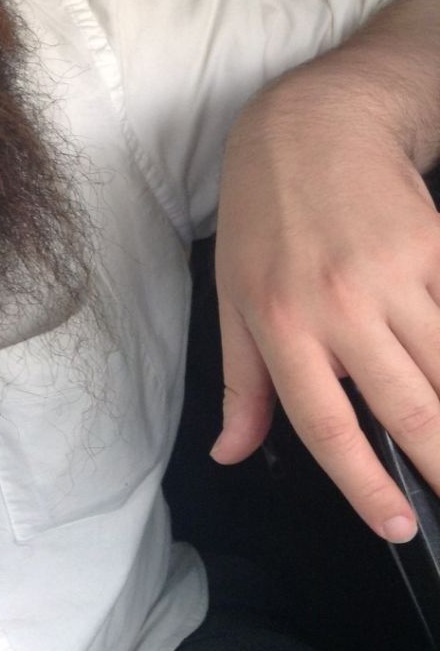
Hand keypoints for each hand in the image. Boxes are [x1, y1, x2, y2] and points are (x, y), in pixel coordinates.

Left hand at [211, 84, 439, 542]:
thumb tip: (232, 455)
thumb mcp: (232, 297)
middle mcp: (339, 305)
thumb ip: (240, 383)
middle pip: (408, 408)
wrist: (311, 124)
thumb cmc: (261, 217)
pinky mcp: (437, 245)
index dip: (366, 486)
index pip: (326, 425)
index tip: (398, 526)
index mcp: (280, 324)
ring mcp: (395, 274)